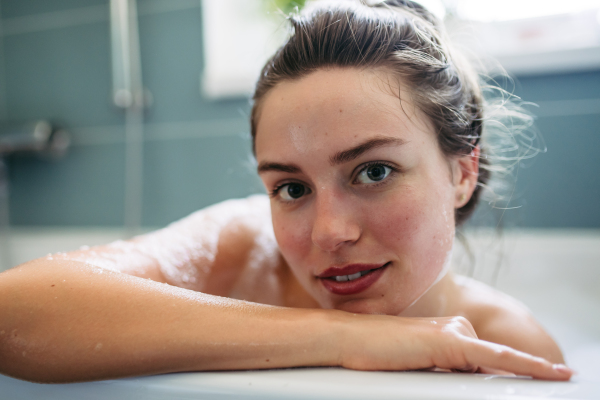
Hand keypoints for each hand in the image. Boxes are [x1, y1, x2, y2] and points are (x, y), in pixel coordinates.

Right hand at [338, 315, 572, 380]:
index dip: (513, 371)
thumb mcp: (413, 366)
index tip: (544, 378)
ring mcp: (456, 334)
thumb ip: (439, 371)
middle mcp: (456, 329)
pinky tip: (553, 373)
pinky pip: (499, 357)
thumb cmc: (371, 355)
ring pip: (497, 363)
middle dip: (514, 378)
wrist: (348, 339)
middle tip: (548, 381)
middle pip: (493, 363)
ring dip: (521, 375)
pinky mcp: (453, 343)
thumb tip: (462, 381)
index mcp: (447, 333)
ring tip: (535, 376)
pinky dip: (529, 365)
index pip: (486, 359)